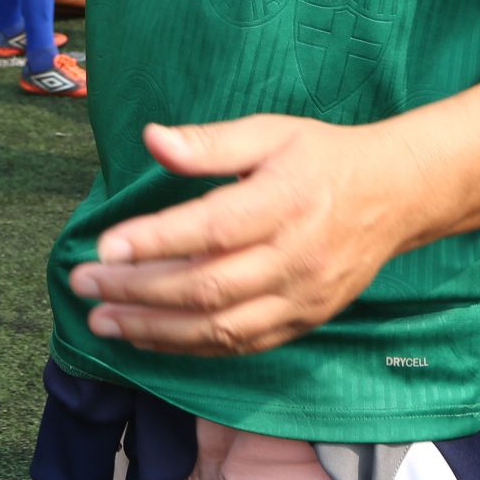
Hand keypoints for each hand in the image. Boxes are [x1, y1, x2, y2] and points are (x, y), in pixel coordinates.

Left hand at [66, 116, 413, 356]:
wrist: (395, 196)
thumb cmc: (323, 158)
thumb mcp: (271, 132)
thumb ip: (211, 142)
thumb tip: (152, 138)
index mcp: (285, 200)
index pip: (211, 228)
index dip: (155, 241)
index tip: (105, 246)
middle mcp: (294, 256)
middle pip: (207, 286)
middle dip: (137, 290)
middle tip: (84, 284)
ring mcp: (300, 296)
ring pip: (220, 328)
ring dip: (154, 329)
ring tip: (101, 321)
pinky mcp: (303, 321)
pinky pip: (241, 345)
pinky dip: (189, 347)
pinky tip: (148, 337)